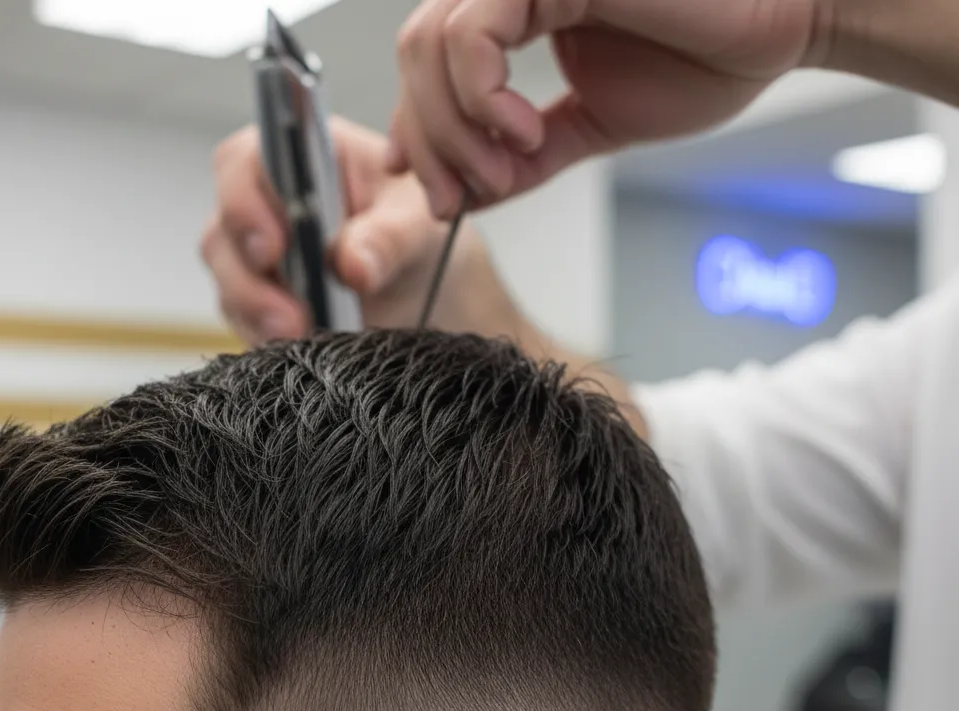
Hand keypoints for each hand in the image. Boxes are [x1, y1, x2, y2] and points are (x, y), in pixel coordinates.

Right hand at [201, 118, 504, 345]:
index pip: (244, 162)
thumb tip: (352, 266)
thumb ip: (387, 239)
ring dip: (256, 310)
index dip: (244, 202)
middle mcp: (263, 198)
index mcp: (299, 156)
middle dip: (249, 275)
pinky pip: (240, 316)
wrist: (422, 282)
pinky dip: (262, 332)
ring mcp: (252, 249)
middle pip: (224, 227)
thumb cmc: (414, 229)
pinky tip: (293, 346)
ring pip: (227, 277)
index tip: (273, 248)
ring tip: (296, 335)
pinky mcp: (254, 295)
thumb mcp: (417, 225)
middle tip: (289, 314)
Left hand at [389, 0, 821, 217]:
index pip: (430, 67)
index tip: (434, 194)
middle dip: (428, 141)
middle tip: (455, 200)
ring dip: (454, 129)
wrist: (785, 29)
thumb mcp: (591, 124)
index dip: (418, 133)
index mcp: (519, 11)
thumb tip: (465, 195)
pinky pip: (474, 32)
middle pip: (416, 57)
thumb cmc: (707, 57)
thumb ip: (527, 155)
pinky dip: (481, 95)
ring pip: (432, 45)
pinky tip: (521, 132)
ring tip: (502, 174)